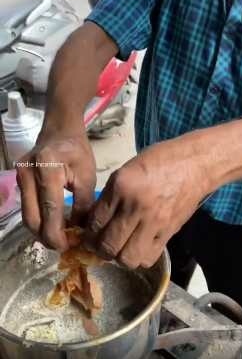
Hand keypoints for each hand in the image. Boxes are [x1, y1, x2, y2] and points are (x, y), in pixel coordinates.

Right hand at [17, 128, 95, 250]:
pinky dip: (38, 220)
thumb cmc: (77, 151)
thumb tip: (79, 229)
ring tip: (59, 239)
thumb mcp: (87, 175)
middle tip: (63, 247)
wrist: (59, 131)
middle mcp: (27, 174)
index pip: (50, 209)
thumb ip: (84, 203)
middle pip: (32, 217)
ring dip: (41, 231)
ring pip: (26, 215)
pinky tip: (51, 226)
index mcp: (47, 169)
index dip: (57, 232)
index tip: (67, 246)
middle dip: (46, 237)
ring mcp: (18, 177)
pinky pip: (26, 207)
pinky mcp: (17, 181)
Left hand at [86, 137, 209, 268]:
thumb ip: (111, 196)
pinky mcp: (170, 231)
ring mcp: (155, 221)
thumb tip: (95, 221)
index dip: (88, 233)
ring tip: (121, 248)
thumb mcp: (128, 170)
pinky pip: (149, 257)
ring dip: (120, 257)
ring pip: (127, 258)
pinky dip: (140, 257)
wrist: (196, 164)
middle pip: (108, 245)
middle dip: (100, 249)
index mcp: (122, 186)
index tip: (90, 234)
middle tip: (102, 244)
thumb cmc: (161, 161)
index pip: (94, 222)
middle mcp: (136, 206)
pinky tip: (139, 247)